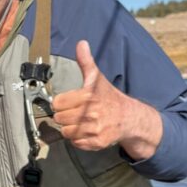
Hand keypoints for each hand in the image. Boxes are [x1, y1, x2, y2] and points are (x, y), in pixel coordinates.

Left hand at [52, 40, 161, 158]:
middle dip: (64, 115)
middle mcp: (91, 113)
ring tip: (80, 121)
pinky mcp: (97, 142)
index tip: (68, 102)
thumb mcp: (97, 78)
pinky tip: (85, 131)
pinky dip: (78, 139)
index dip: (61, 102)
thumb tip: (81, 43)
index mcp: (88, 96)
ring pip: (66, 132)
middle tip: (74, 112)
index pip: (57, 103)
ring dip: (70, 128)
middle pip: (59, 118)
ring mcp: (94, 129)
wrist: (129, 117)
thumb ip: (86, 62)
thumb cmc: (109, 97)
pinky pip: (75, 143)